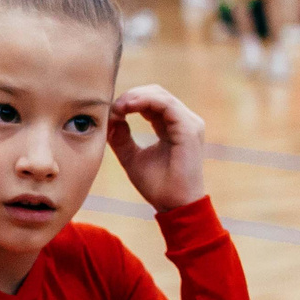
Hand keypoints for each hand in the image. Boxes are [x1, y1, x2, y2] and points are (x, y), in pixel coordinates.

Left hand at [106, 84, 207, 211]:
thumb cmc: (158, 186)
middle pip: (155, 94)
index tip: (111, 112)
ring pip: (160, 95)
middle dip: (131, 96)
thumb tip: (110, 120)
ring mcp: (189, 124)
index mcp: (172, 127)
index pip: (151, 103)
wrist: (175, 206)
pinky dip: (146, 101)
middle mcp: (183, 122)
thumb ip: (121, 138)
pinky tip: (128, 107)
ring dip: (136, 97)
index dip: (129, 102)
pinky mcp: (189, 129)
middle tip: (112, 107)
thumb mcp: (131, 158)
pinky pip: (167, 104)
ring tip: (118, 107)